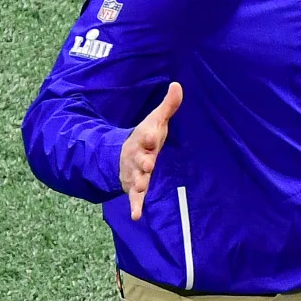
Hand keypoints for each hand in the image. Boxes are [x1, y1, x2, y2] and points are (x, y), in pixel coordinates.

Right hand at [120, 82, 182, 220]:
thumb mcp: (156, 121)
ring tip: (140, 187)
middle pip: (140, 158)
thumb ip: (168, 106)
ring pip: (135, 178)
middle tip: (148, 163)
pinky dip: (135, 206)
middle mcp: (137, 156)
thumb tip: (177, 84)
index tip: (152, 135)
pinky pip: (134, 198)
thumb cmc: (147, 137)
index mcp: (144, 138)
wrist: (122, 153)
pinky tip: (136, 216)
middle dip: (143, 161)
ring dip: (138, 182)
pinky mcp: (133, 186)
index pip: (146, 135)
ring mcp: (133, 172)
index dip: (149, 135)